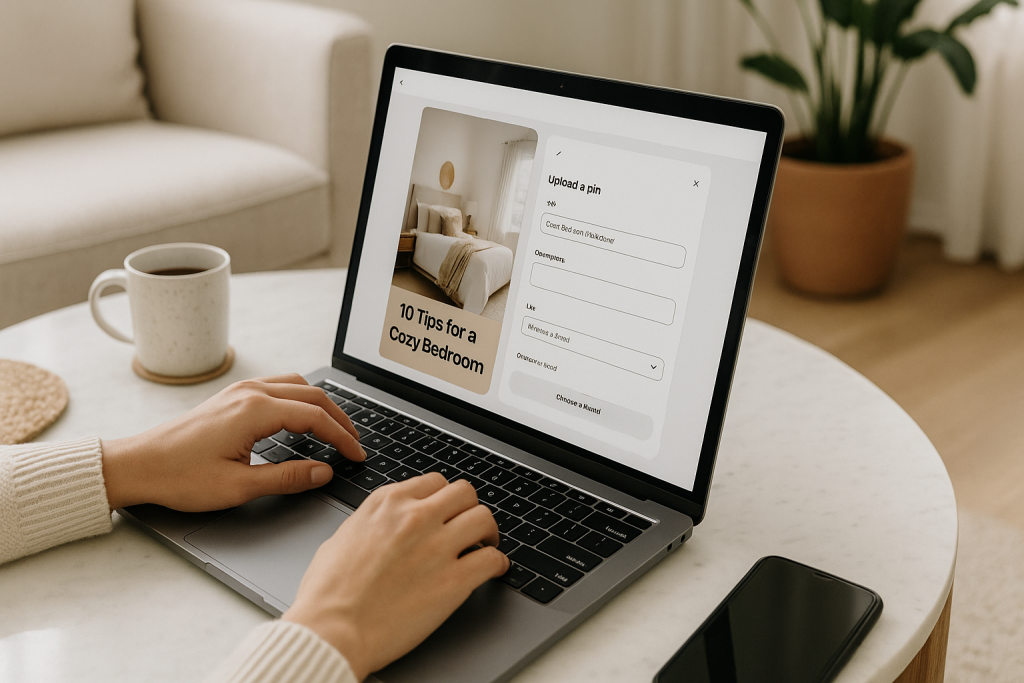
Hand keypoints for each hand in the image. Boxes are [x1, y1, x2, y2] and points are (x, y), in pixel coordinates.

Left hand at [101, 374, 364, 510]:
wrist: (137, 465)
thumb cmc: (180, 476)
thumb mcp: (239, 486)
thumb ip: (288, 478)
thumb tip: (324, 472)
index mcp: (255, 410)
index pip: (315, 417)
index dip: (342, 438)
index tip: (357, 456)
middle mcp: (250, 392)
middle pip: (313, 395)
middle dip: (339, 419)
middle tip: (354, 444)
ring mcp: (240, 391)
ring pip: (297, 386)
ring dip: (321, 406)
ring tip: (335, 430)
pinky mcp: (231, 397)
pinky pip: (278, 388)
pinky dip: (300, 401)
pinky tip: (302, 420)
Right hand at [282, 474, 509, 680]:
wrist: (331, 630)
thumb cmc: (327, 594)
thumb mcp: (341, 538)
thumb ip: (371, 524)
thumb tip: (383, 528)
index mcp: (387, 504)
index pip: (433, 482)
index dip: (443, 499)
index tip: (446, 512)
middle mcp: (415, 517)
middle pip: (464, 492)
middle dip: (468, 508)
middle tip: (469, 525)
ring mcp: (437, 546)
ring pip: (483, 518)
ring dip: (487, 532)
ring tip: (485, 545)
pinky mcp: (454, 580)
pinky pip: (491, 559)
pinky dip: (497, 563)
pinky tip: (493, 570)